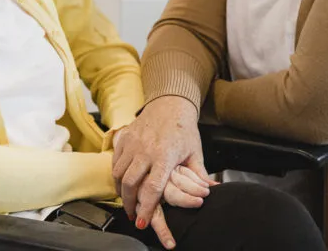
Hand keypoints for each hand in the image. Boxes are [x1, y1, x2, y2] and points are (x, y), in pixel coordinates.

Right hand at [112, 96, 210, 248]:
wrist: (169, 104)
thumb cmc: (183, 129)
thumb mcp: (195, 152)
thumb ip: (199, 174)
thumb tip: (212, 191)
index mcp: (164, 156)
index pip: (152, 188)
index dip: (146, 208)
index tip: (142, 222)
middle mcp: (145, 151)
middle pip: (130, 184)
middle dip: (129, 204)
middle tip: (132, 216)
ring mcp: (132, 144)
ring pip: (119, 174)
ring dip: (121, 192)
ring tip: (127, 202)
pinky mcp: (124, 139)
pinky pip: (115, 162)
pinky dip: (116, 176)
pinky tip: (122, 185)